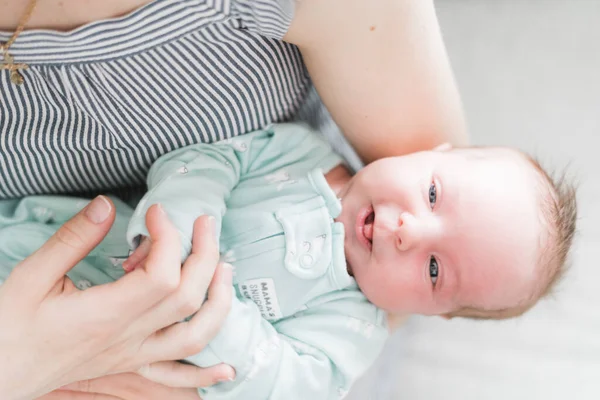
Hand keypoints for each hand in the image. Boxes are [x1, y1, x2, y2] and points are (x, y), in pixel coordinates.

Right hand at [0, 196, 232, 399]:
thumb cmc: (9, 327)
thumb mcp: (31, 276)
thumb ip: (72, 239)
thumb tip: (106, 205)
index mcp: (104, 314)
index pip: (161, 274)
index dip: (169, 237)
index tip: (157, 212)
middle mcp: (127, 337)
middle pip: (187, 297)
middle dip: (205, 254)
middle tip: (205, 222)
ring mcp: (133, 355)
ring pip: (195, 335)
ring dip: (218, 301)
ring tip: (225, 269)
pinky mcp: (131, 364)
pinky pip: (177, 373)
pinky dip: (205, 371)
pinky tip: (226, 371)